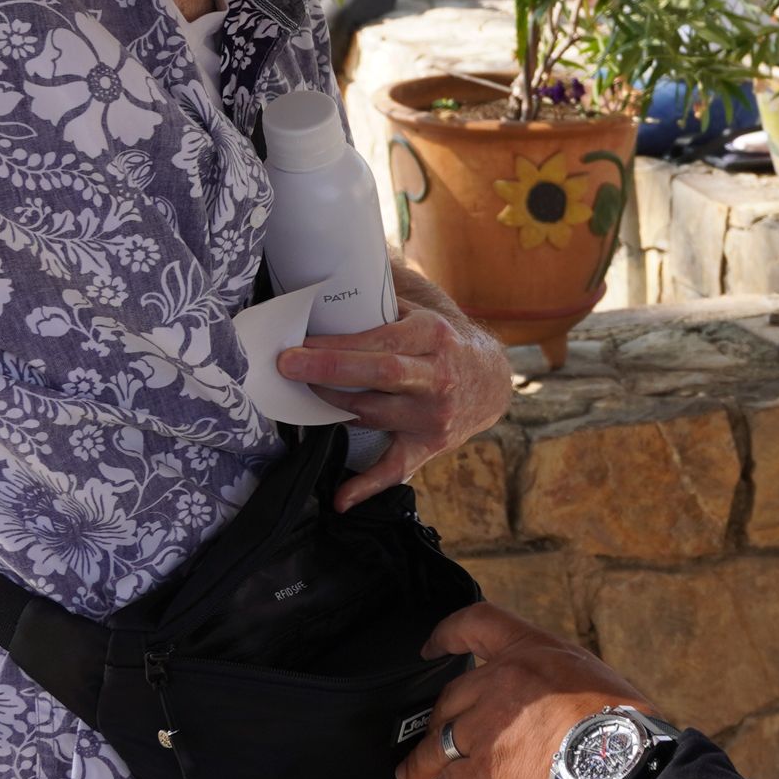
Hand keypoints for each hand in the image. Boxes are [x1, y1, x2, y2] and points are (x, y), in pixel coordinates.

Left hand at [280, 296, 511, 508]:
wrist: (491, 381)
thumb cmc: (443, 342)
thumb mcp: (422, 312)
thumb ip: (381, 298)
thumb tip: (334, 278)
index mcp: (433, 337)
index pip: (381, 339)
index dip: (338, 342)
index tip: (298, 341)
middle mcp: (437, 377)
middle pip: (381, 374)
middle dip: (330, 368)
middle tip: (286, 364)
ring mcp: (434, 415)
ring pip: (374, 414)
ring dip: (332, 407)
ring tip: (302, 395)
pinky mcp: (430, 445)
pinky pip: (396, 468)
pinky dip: (367, 487)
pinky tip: (340, 500)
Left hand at [393, 603, 657, 778]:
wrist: (621, 765)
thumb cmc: (620, 726)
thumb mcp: (590, 679)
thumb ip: (554, 684)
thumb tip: (546, 708)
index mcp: (531, 653)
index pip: (477, 623)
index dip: (447, 633)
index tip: (432, 647)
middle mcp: (502, 682)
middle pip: (449, 697)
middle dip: (438, 720)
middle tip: (434, 738)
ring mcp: (488, 728)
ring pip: (437, 743)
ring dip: (424, 763)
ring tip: (413, 775)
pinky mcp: (484, 773)